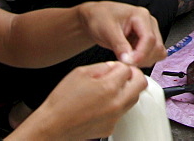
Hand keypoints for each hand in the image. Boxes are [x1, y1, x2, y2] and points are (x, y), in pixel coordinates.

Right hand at [10, 62, 145, 139]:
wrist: (52, 126)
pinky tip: (102, 103)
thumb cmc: (62, 101)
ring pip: (134, 98)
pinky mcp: (111, 127)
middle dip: (133, 76)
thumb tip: (115, 66)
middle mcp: (116, 103)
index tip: (114, 68)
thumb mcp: (80, 73)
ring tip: (110, 89)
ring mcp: (115, 117)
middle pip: (141, 84)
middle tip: (122, 75)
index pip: (129, 69)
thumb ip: (102, 67)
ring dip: (128, 90)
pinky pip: (122, 112)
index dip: (121, 65)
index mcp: (109, 88)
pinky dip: (117, 105)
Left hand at [77, 2, 166, 66]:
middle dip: (143, 59)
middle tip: (126, 64)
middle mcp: (150, 23)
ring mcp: (151, 32)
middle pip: (157, 46)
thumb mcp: (107, 30)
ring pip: (158, 52)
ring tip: (127, 61)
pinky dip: (145, 61)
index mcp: (141, 16)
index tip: (129, 64)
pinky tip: (131, 60)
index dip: (141, 54)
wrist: (97, 17)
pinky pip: (154, 54)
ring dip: (145, 61)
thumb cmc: (101, 18)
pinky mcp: (148, 41)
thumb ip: (119, 45)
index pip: (149, 38)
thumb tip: (129, 60)